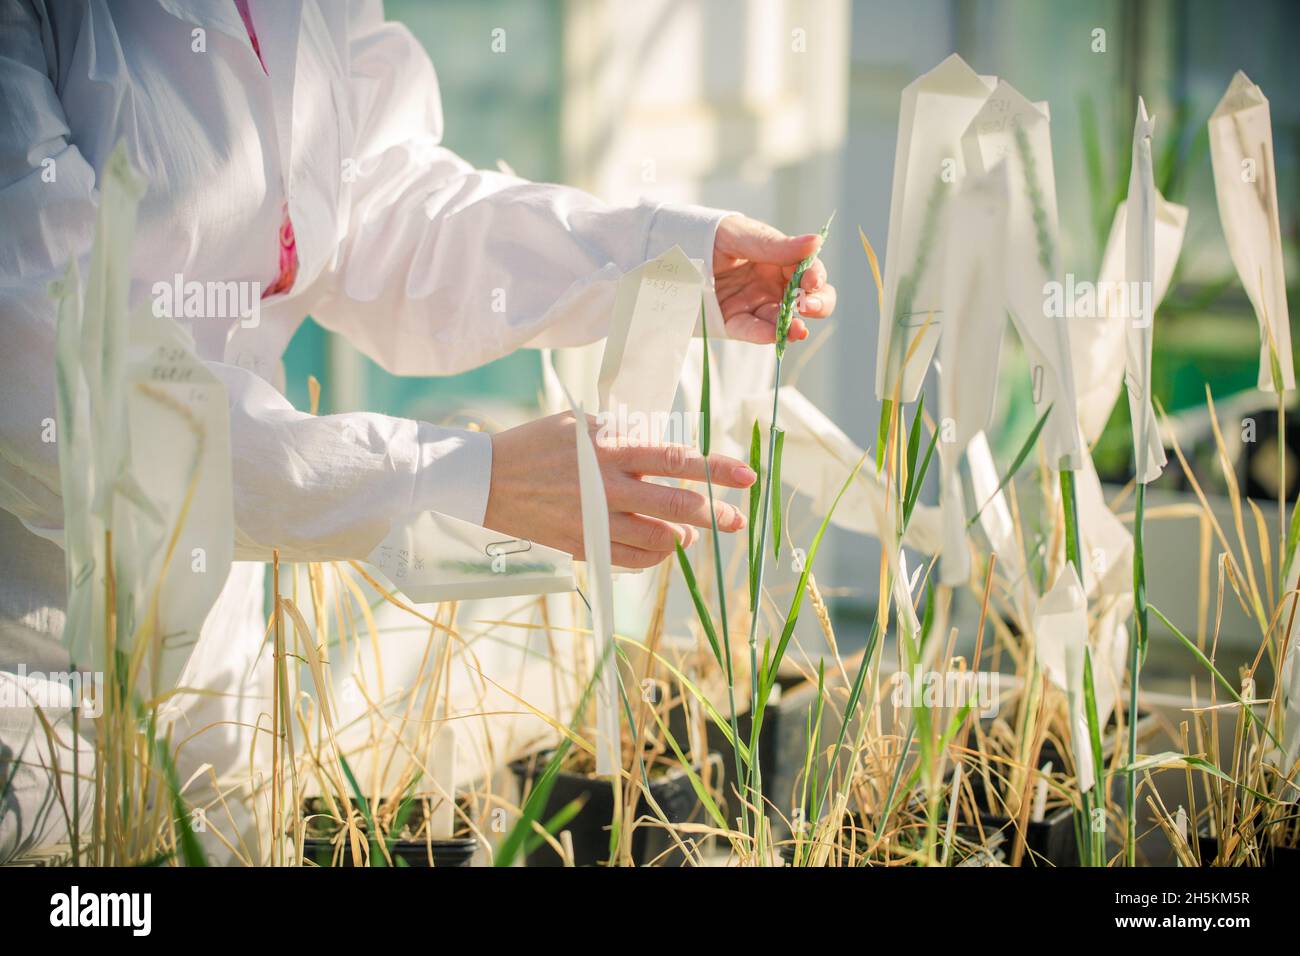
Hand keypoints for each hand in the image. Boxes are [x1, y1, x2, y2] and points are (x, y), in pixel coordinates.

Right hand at [484, 412, 756, 568]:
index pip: (676, 460)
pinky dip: (654, 556)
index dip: (716, 469)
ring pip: (657, 540)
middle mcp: (606, 486)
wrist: (485, 478)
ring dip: (683, 538)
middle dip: (714, 513)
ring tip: (693, 533)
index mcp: (609, 448)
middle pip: (676, 505)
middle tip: (735, 519)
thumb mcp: (582, 424)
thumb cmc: (537, 443)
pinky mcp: (581, 545)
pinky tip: (662, 545)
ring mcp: (594, 520)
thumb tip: (669, 453)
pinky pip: (630, 560)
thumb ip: (626, 436)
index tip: (746, 476)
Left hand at [713, 213, 836, 343]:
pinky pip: (753, 331)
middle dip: (817, 305)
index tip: (811, 281)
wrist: (675, 251)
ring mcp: (756, 305)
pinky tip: (775, 335)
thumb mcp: (744, 236)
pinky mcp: (735, 322)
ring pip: (784, 321)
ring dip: (793, 327)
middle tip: (809, 306)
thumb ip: (777, 246)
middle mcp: (774, 285)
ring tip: (798, 330)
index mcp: (781, 260)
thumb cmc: (713, 236)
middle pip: (809, 300)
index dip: (815, 277)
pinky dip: (765, 334)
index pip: (809, 271)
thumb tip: (817, 242)